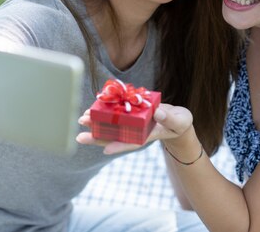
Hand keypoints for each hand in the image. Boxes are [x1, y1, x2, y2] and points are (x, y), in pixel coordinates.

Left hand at [76, 103, 192, 153]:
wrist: (177, 121)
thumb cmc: (180, 122)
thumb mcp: (180, 120)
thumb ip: (170, 118)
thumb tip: (157, 112)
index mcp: (149, 134)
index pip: (133, 142)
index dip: (120, 145)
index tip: (105, 150)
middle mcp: (137, 130)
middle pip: (116, 136)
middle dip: (98, 137)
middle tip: (80, 137)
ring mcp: (133, 123)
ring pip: (112, 126)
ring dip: (96, 124)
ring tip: (81, 121)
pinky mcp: (132, 114)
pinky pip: (116, 114)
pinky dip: (105, 112)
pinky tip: (92, 109)